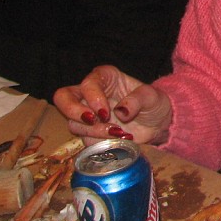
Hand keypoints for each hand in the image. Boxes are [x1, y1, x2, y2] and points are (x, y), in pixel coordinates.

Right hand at [53, 65, 172, 143]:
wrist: (158, 125)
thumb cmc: (154, 104)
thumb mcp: (152, 97)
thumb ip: (137, 100)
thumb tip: (121, 111)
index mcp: (106, 78)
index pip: (87, 83)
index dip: (92, 97)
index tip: (105, 112)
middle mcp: (91, 94)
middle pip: (63, 98)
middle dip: (73, 111)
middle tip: (92, 121)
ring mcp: (88, 115)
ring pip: (74, 123)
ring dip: (94, 131)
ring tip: (119, 133)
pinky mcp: (90, 133)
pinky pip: (84, 140)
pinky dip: (99, 143)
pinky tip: (118, 141)